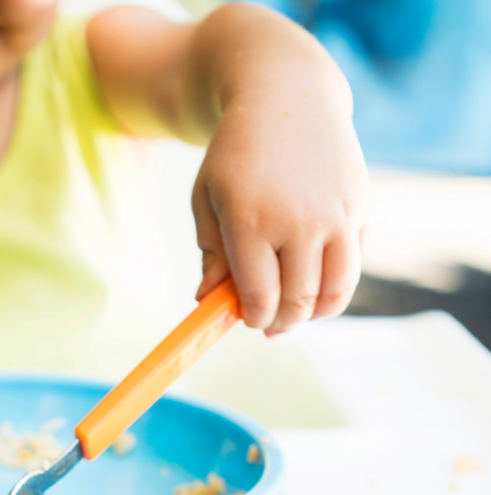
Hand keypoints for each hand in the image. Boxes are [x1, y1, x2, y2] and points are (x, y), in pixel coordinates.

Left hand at [192, 81, 368, 334]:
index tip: (246, 316)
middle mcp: (299, 220)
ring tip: (295, 313)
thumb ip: (210, 255)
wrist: (287, 98)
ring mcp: (337, 215)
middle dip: (280, 322)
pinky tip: (314, 281)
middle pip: (298, 302)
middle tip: (268, 322)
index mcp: (251, 221)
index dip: (252, 318)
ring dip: (313, 314)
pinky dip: (336, 286)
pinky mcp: (362, 207)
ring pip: (335, 293)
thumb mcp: (206, 200)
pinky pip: (353, 267)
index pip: (259, 297)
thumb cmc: (236, 157)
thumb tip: (208, 301)